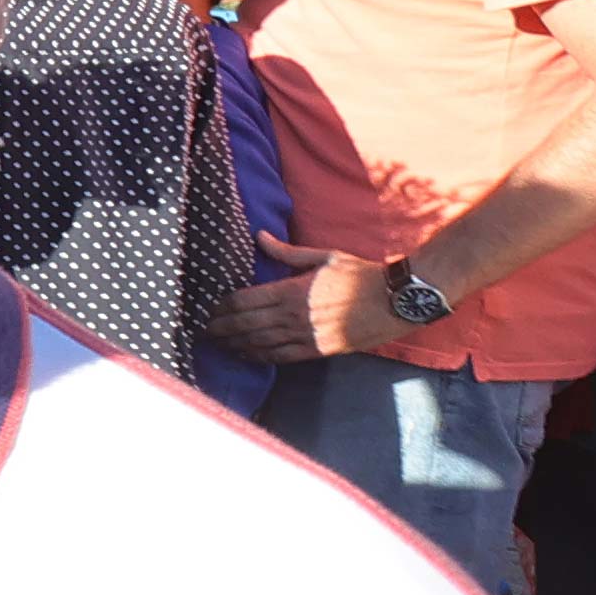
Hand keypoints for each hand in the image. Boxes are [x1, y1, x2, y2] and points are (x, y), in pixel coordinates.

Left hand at [206, 234, 401, 362]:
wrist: (396, 300)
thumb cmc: (361, 273)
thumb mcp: (324, 256)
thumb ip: (286, 252)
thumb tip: (259, 237)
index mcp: (292, 290)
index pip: (243, 301)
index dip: (220, 306)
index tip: (206, 307)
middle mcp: (294, 316)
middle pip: (243, 325)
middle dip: (218, 327)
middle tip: (199, 328)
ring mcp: (305, 336)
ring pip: (257, 343)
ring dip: (233, 344)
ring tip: (215, 343)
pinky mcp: (317, 350)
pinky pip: (279, 357)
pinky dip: (257, 356)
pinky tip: (243, 354)